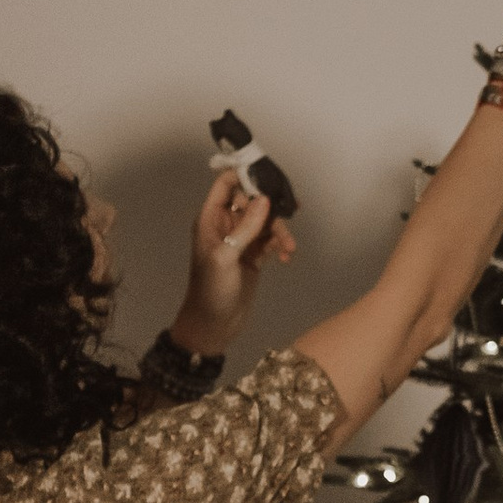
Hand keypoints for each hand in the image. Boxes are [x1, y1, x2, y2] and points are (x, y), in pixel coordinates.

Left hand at [172, 165, 293, 357]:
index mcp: (211, 219)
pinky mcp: (254, 256)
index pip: (226, 184)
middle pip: (252, 200)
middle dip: (271, 205)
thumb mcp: (225, 257)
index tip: (268, 177)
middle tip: (292, 209)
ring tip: (289, 247)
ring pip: (265, 221)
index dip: (245, 175)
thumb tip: (264, 199)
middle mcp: (226, 225)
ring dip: (280, 231)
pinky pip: (271, 241)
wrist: (214, 326)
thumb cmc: (210, 290)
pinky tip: (286, 257)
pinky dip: (280, 246)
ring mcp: (241, 241)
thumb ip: (245, 227)